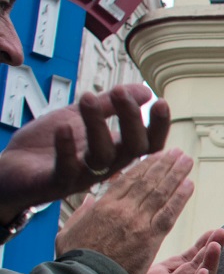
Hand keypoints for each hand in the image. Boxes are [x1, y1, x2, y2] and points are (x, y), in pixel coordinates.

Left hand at [0, 86, 171, 220]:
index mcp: (114, 151)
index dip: (158, 126)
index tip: (160, 101)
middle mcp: (104, 166)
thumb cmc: (46, 146)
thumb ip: (109, 105)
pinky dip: (67, 148)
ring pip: (102, 156)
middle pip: (133, 149)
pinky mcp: (56, 182)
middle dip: (131, 121)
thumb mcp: (79, 117)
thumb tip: (144, 91)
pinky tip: (64, 126)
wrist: (11, 169)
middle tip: (120, 92)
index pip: (147, 143)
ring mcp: (82, 176)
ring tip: (87, 98)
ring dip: (97, 126)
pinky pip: (67, 169)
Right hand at [54, 149, 194, 273]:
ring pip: (160, 193)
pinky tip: (189, 185)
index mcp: (102, 206)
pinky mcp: (149, 238)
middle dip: (163, 165)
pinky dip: (180, 198)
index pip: (127, 180)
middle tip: (178, 154)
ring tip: (186, 162)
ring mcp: (136, 222)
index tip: (156, 156)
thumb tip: (88, 199)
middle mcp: (121, 209)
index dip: (144, 166)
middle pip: (147, 181)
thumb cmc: (76, 260)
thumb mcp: (69, 231)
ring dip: (176, 175)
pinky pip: (168, 213)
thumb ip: (81, 213)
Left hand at [110, 229, 223, 273]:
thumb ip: (135, 249)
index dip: (201, 244)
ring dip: (210, 264)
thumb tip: (137, 226)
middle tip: (223, 233)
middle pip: (197, 267)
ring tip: (216, 246)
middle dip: (212, 250)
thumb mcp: (125, 263)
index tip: (213, 230)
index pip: (187, 258)